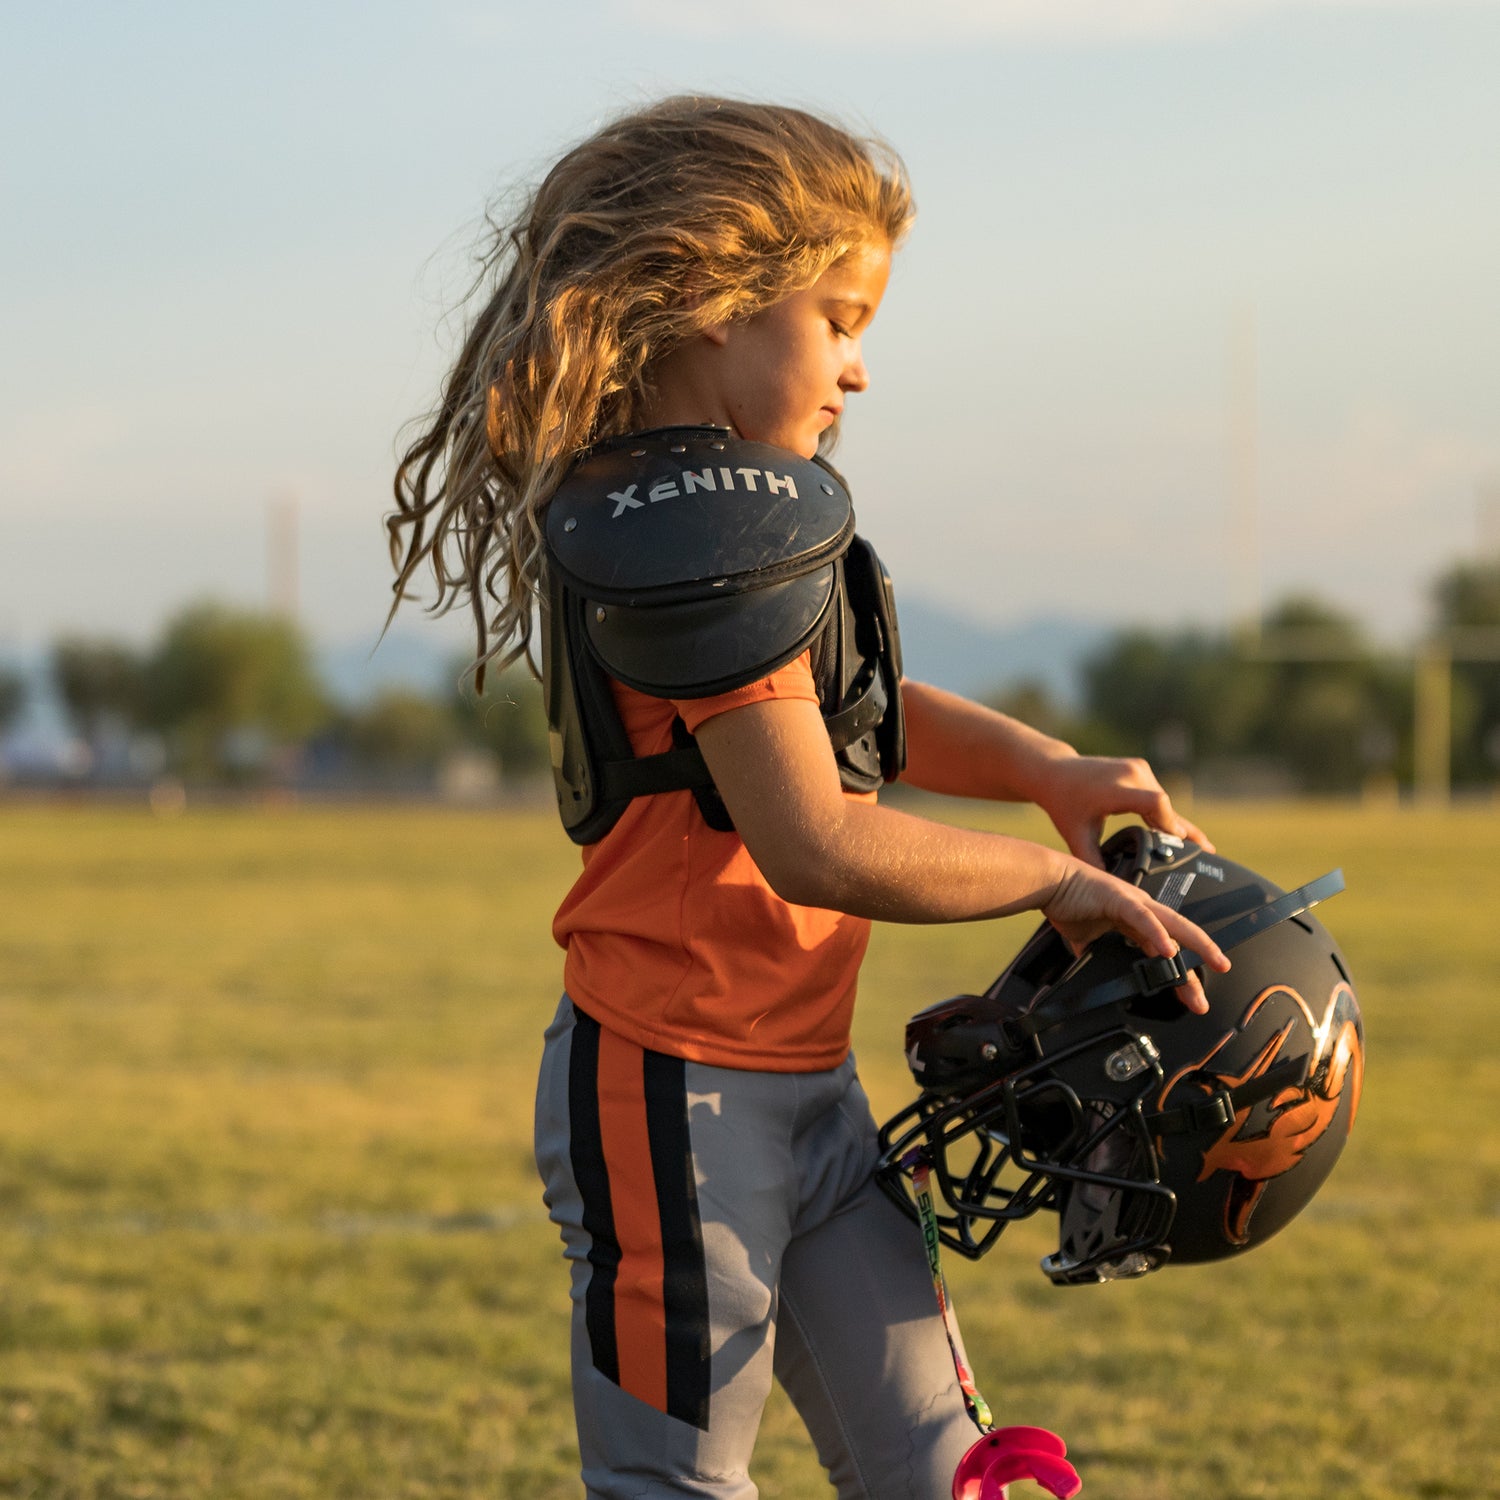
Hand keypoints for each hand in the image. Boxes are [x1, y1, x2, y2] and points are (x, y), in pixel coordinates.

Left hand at [1030, 752, 1213, 869]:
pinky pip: (1158, 795)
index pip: (1155, 803)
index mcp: (1114, 790)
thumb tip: (1115, 889)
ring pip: (1164, 802)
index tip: (1184, 845)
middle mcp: (1131, 774)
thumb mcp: (1076, 836)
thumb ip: (1094, 861)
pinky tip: (1183, 833)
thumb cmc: (1064, 805)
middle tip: (1207, 855)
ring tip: (1200, 848)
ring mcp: (1137, 768)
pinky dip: (1166, 814)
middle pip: (1165, 806)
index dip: (1172, 824)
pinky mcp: (1140, 768)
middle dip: (1181, 832)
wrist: (1055, 771)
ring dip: (1173, 824)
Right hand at [1042, 858, 1230, 1013]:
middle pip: (1180, 936)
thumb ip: (1095, 953)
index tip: (1192, 993)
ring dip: (1197, 945)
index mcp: (1136, 918)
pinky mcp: (1120, 899)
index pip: (1167, 947)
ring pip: (1174, 924)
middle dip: (1202, 960)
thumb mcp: (1085, 938)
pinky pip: (1143, 919)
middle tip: (1214, 986)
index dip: (1181, 969)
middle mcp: (1142, 909)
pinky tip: (1169, 952)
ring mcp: (1134, 902)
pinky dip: (1158, 935)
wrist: (1049, 882)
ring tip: (1214, 962)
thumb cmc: (1066, 903)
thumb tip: (1092, 972)